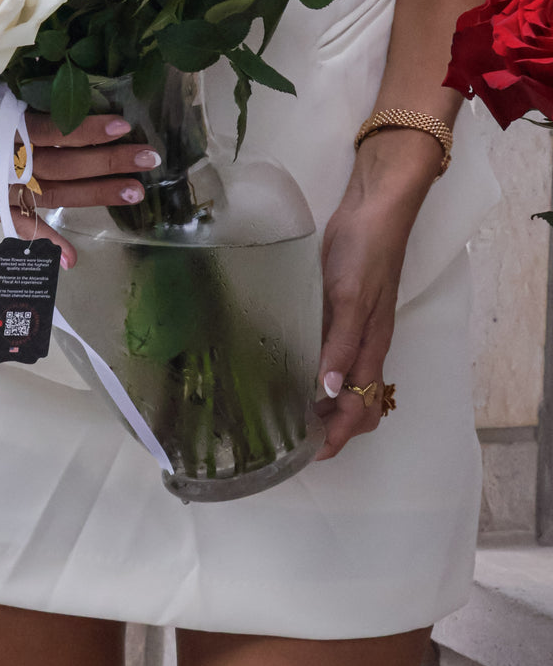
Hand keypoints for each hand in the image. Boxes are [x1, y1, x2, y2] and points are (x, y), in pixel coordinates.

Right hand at [0, 93, 155, 267]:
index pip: (43, 130)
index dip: (82, 128)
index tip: (121, 123)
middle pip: (58, 163)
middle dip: (106, 161)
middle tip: (149, 158)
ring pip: (52, 188)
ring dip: (96, 191)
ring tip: (137, 189)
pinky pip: (18, 223)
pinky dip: (44, 241)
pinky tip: (73, 259)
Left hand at [314, 128, 442, 459]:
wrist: (374, 209)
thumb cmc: (364, 252)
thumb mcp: (350, 297)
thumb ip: (340, 344)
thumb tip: (331, 392)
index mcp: (371, 348)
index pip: (360, 409)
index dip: (337, 437)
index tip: (308, 455)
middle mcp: (367, 346)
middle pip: (359, 404)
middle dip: (333, 430)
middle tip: (294, 440)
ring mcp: (357, 329)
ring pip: (349, 384)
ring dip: (328, 406)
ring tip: (291, 413)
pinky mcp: (345, 312)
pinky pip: (337, 358)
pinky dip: (322, 376)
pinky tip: (295, 368)